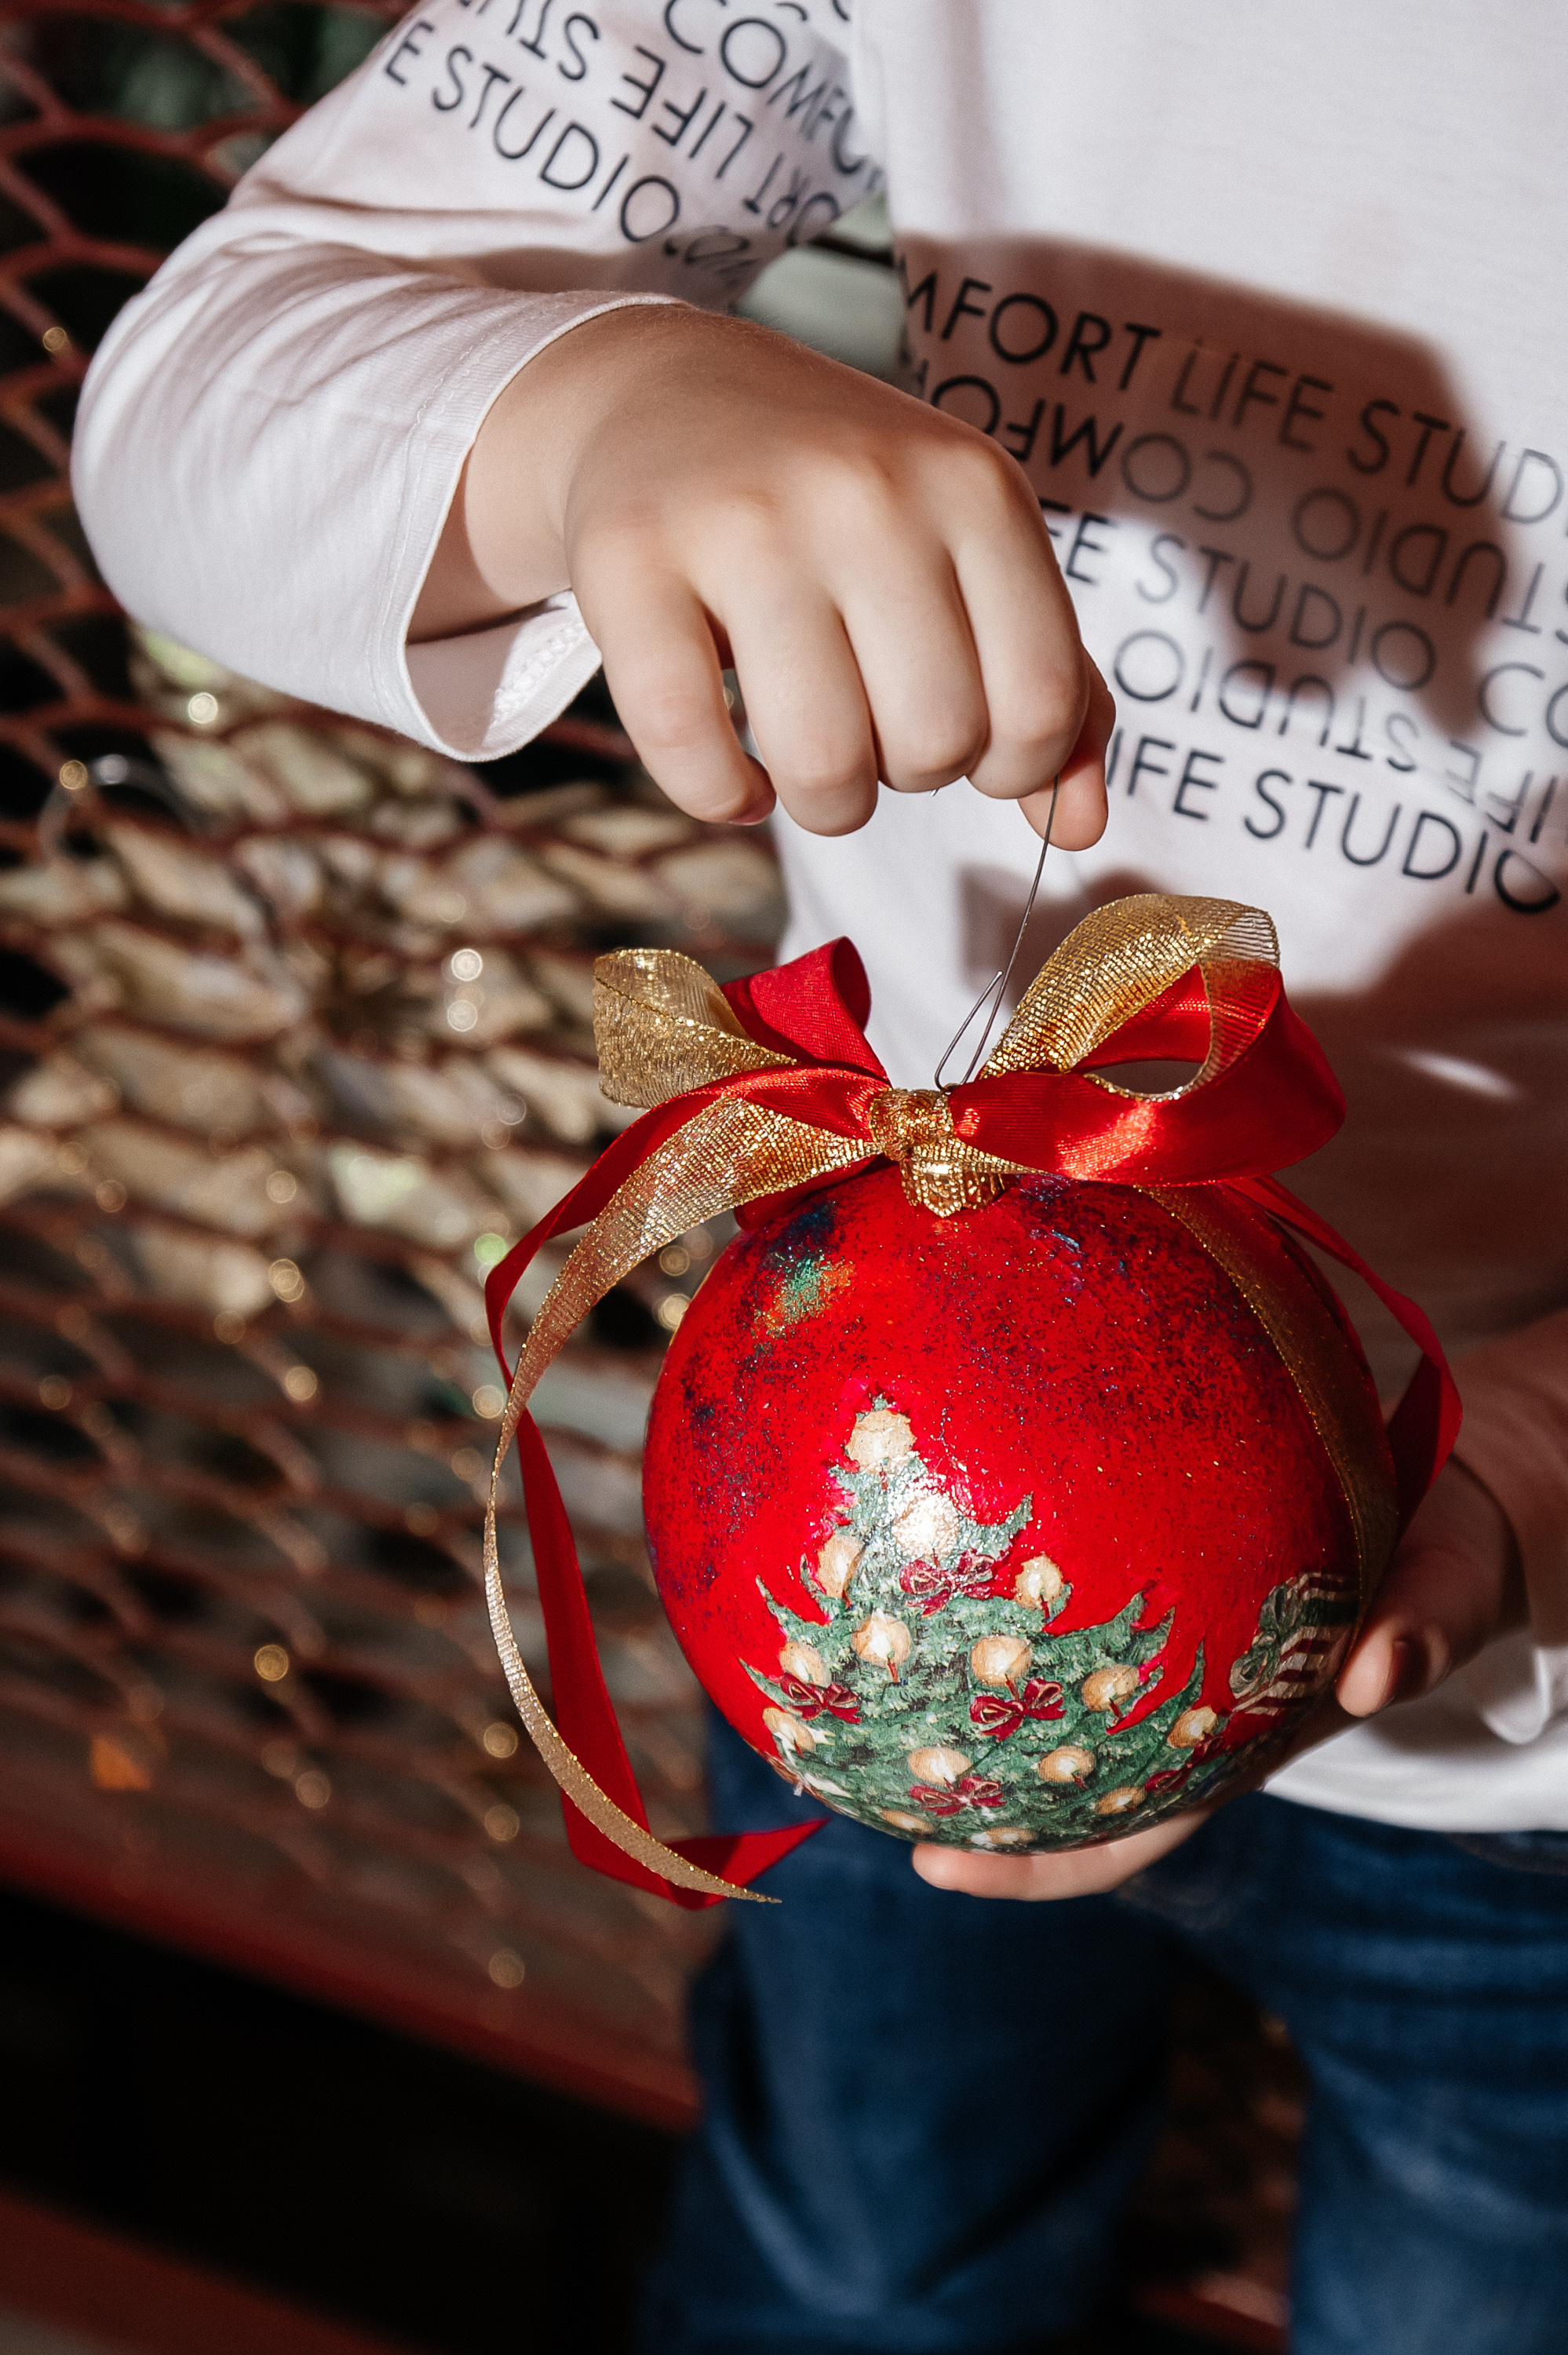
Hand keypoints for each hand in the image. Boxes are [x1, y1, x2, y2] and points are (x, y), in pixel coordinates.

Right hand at [412, 305, 1112, 841]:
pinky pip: (691, 753)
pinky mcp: (629, 561)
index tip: (966, 740)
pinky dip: (720, 799)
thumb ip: (1049, 689)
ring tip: (808, 761)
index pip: (1042, 704)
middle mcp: (866, 493)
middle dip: (908, 775)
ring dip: (823, 804)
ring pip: (823, 765)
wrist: (666, 395)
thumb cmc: (842, 506)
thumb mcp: (968, 556)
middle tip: (871, 728)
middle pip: (934, 747)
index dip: (1013, 768)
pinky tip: (732, 777)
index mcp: (973, 487)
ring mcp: (743, 522)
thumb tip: (1080, 829)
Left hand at [911, 1458, 1523, 1902]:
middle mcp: (1179, 1714)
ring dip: (957, 1689)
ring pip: (1042, 1695)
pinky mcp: (1155, 1580)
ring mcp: (1158, 1655)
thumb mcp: (1447, 1590)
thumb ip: (1421, 1627)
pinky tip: (934, 1535)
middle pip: (1051, 1779)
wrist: (1447, 1501)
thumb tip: (1374, 1671)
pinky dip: (1005, 1590)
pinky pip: (1064, 1600)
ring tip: (854, 1663)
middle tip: (853, 1773)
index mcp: (1235, 1749)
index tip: (937, 1867)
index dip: (1034, 1868)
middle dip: (958, 1788)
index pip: (1121, 1838)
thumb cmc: (1444, 1559)